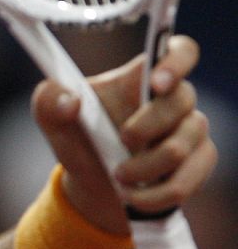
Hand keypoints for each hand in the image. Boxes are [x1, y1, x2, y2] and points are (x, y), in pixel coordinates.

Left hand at [31, 35, 215, 234]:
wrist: (93, 184)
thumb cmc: (78, 139)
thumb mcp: (51, 118)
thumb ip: (49, 100)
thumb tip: (69, 100)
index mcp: (141, 78)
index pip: (180, 51)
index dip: (176, 61)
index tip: (156, 83)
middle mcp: (174, 100)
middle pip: (182, 101)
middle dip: (144, 128)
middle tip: (119, 142)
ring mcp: (192, 131)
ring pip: (182, 146)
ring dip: (144, 168)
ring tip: (119, 177)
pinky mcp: (199, 163)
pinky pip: (187, 180)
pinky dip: (154, 195)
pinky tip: (133, 196)